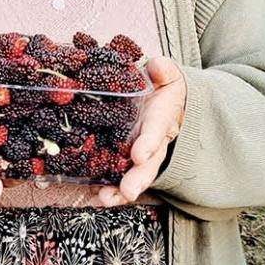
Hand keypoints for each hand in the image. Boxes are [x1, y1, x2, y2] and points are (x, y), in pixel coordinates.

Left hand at [96, 56, 185, 205]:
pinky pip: (119, 177)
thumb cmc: (163, 87)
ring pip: (134, 175)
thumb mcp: (167, 74)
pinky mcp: (126, 159)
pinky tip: (97, 197)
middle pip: (148, 163)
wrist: (166, 102)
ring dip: (121, 190)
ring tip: (106, 199)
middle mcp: (153, 141)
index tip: (139, 154)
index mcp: (162, 119)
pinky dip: (111, 190)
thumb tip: (157, 65)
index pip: (156, 131)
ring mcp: (140, 153)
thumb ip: (164, 70)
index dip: (148, 143)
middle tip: (128, 190)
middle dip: (138, 177)